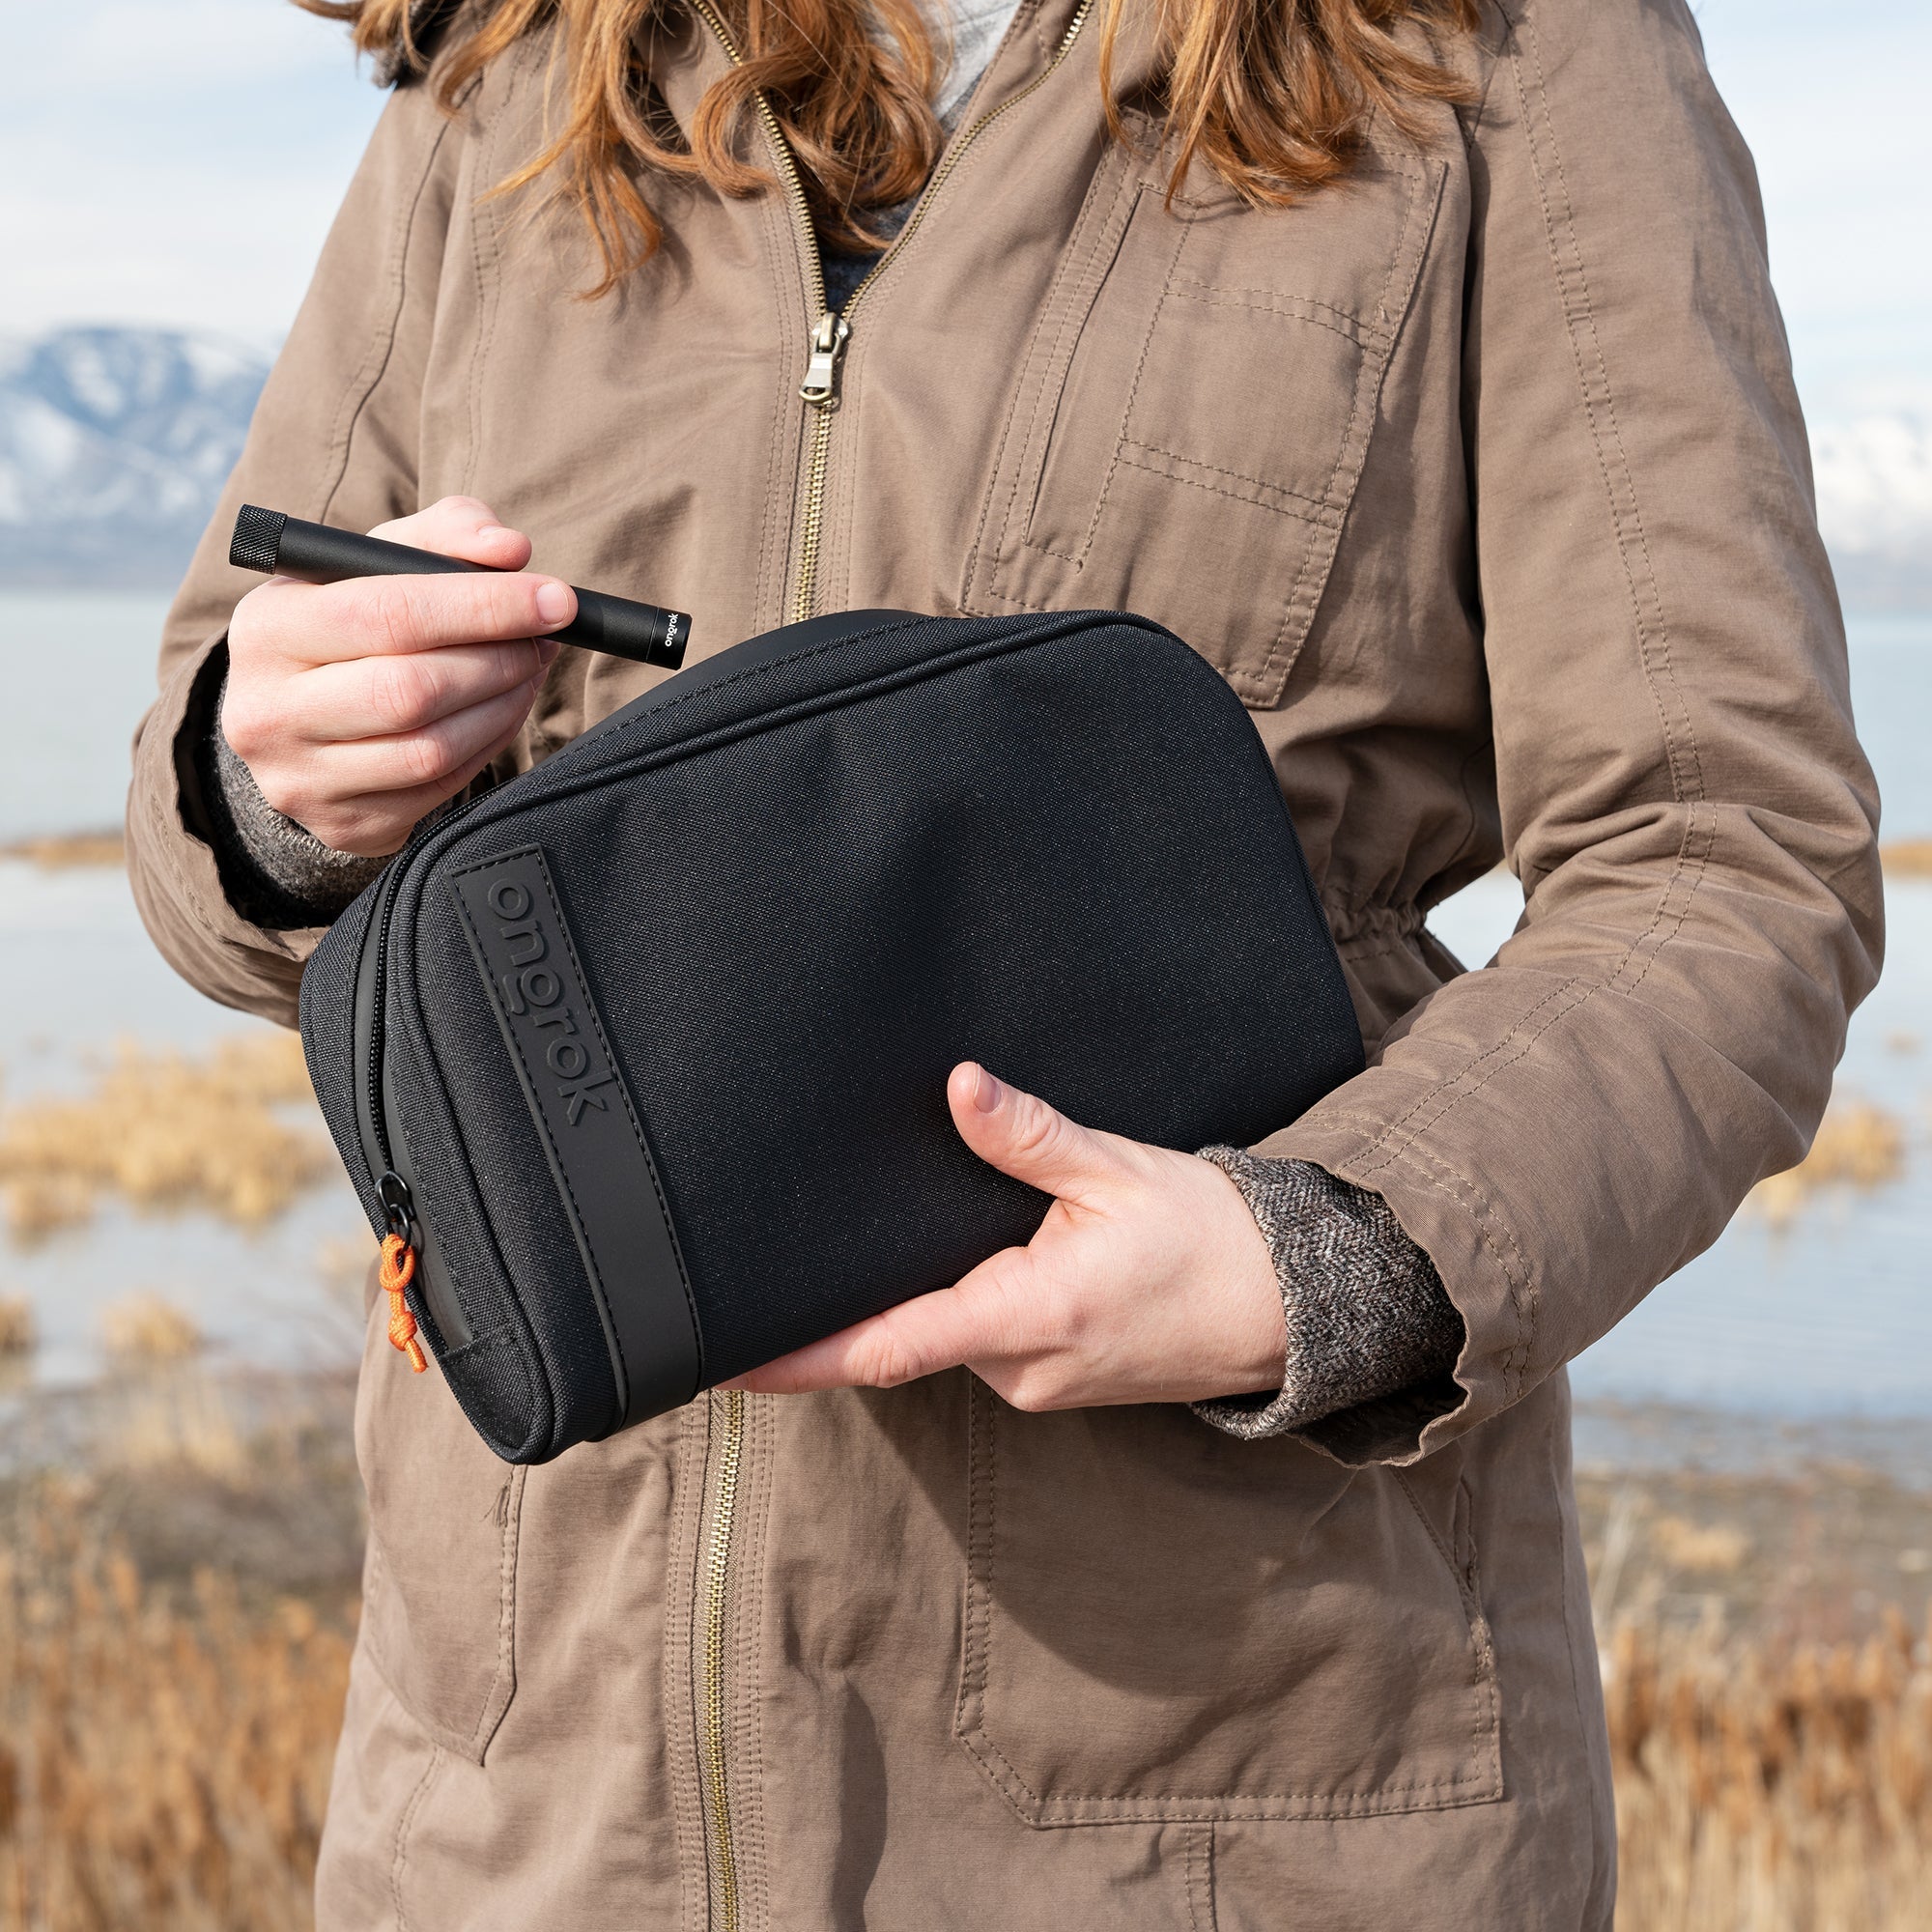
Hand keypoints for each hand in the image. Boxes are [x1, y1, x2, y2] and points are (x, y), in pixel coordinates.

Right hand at [222, 495, 574, 855]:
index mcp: (267, 628)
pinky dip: (488, 745)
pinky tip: (503, 711)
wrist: (295, 718)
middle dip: (498, 661)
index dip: (483, 606)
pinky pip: (439, 789)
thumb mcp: (377, 563)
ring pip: (430, 748)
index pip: (388, 614)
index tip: (553, 599)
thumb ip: (444, 535)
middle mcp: (268, 709)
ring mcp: (302, 777)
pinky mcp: (344, 825)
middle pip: (412, 689)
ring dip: (503, 706)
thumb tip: (508, 549)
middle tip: (544, 639)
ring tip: (528, 671)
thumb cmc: (349, 626)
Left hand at [725, 1064, 1287, 1409]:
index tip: (730, 1361)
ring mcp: (1036, 1384)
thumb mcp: (1117, 1170)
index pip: (889, 1346)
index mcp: (1031, 1313)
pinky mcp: (1050, 1382)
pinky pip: (977, 1346)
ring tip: (879, 1243)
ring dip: (908, 1302)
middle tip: (779, 1265)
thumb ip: (1028, 1136)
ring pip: (940, 1341)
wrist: (1286, 1306)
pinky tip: (951, 1262)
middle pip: (901, 1341)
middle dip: (846, 1309)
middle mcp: (1023, 1368)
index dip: (801, 1357)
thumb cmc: (1207, 1236)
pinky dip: (952, 1309)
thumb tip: (959, 1086)